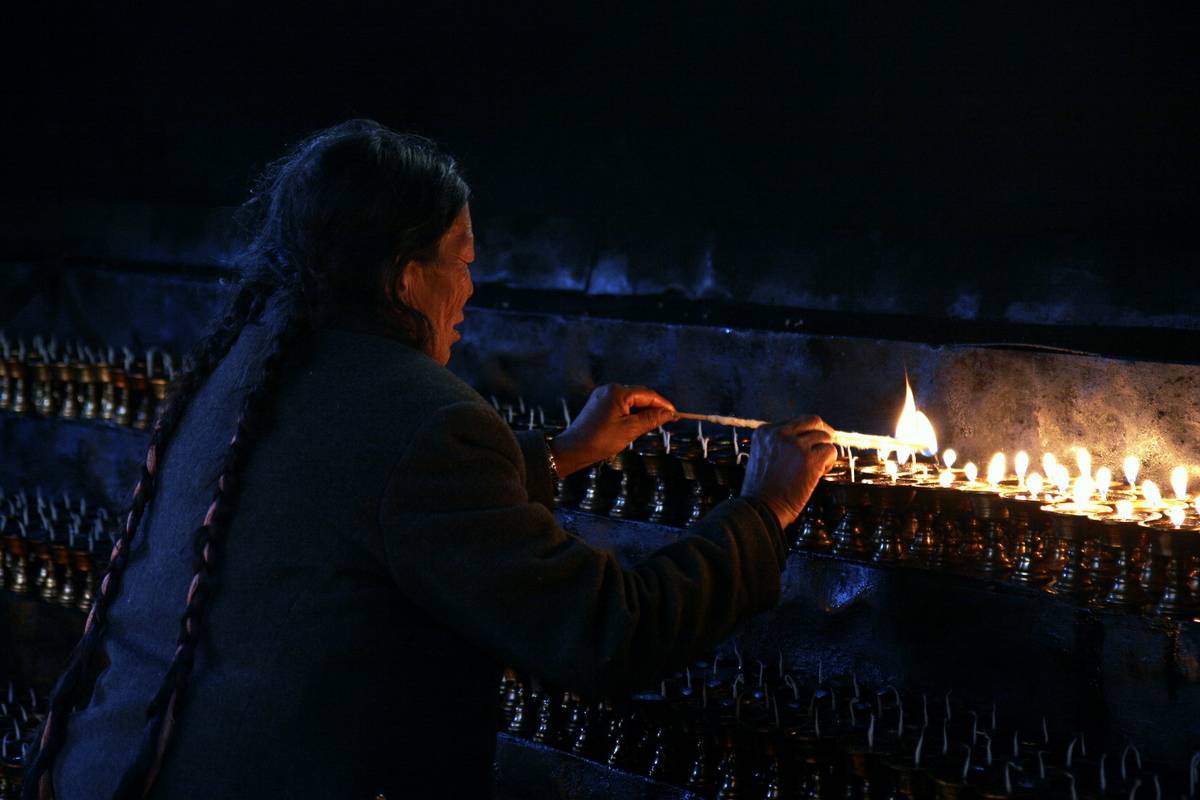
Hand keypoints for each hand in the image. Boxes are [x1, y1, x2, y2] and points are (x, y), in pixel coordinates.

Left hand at [550, 384, 675, 476]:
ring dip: (643, 411)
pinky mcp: (599, 405)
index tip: (676, 415)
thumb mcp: (630, 430)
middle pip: (639, 395)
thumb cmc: (600, 440)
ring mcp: (602, 396)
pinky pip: (621, 406)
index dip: (664, 404)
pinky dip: (631, 414)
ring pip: (631, 401)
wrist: (573, 449)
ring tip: (653, 425)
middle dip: (654, 408)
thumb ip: (650, 419)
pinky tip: (636, 425)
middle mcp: (609, 389)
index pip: (648, 394)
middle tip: (668, 421)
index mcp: (617, 392)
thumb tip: (669, 413)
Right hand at [740, 415, 837, 528]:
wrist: (760, 509)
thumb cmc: (762, 489)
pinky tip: (820, 473)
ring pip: (824, 437)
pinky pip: (830, 451)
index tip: (810, 444)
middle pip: (813, 421)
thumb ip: (779, 443)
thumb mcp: (762, 456)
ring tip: (817, 467)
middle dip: (823, 431)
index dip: (807, 433)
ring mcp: (795, 445)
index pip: (796, 421)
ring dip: (825, 451)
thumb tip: (807, 438)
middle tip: (826, 445)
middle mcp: (779, 433)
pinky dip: (830, 462)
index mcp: (765, 431)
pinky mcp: (809, 459)